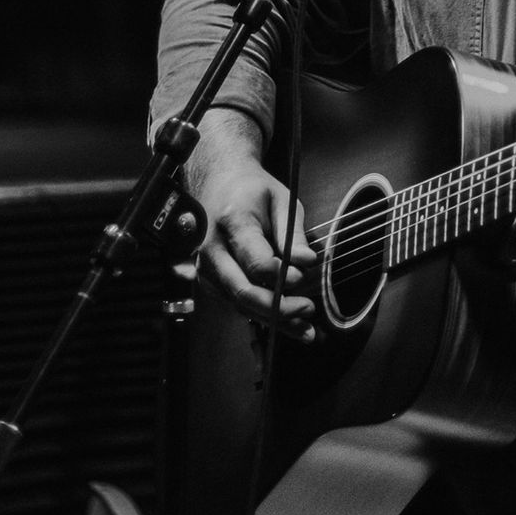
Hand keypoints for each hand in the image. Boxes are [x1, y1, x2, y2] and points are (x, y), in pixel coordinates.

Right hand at [184, 108, 318, 341]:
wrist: (219, 184)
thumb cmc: (252, 190)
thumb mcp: (280, 199)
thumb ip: (292, 232)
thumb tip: (307, 263)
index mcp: (232, 222)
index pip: (255, 261)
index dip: (280, 275)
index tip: (302, 276)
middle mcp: (213, 250)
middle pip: (243, 291)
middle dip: (278, 307)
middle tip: (308, 309)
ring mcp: (207, 269)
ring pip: (240, 304)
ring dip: (274, 320)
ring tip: (306, 330)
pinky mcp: (211, 282)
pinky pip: (238, 304)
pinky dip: (264, 316)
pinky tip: (289, 324)